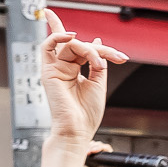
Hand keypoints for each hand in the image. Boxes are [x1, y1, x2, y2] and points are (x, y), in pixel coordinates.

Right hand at [37, 9, 127, 145]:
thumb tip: (96, 42)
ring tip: (98, 61)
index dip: (101, 47)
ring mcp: (55, 69)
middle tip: (116, 57)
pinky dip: (58, 36)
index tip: (121, 57)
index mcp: (74, 72)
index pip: (81, 49)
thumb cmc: (86, 115)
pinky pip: (46, 46)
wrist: (77, 130)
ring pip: (69, 44)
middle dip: (100, 49)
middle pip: (79, 45)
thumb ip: (97, 62)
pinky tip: (71, 36)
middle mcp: (63, 69)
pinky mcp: (48, 71)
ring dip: (87, 48)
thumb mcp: (98, 83)